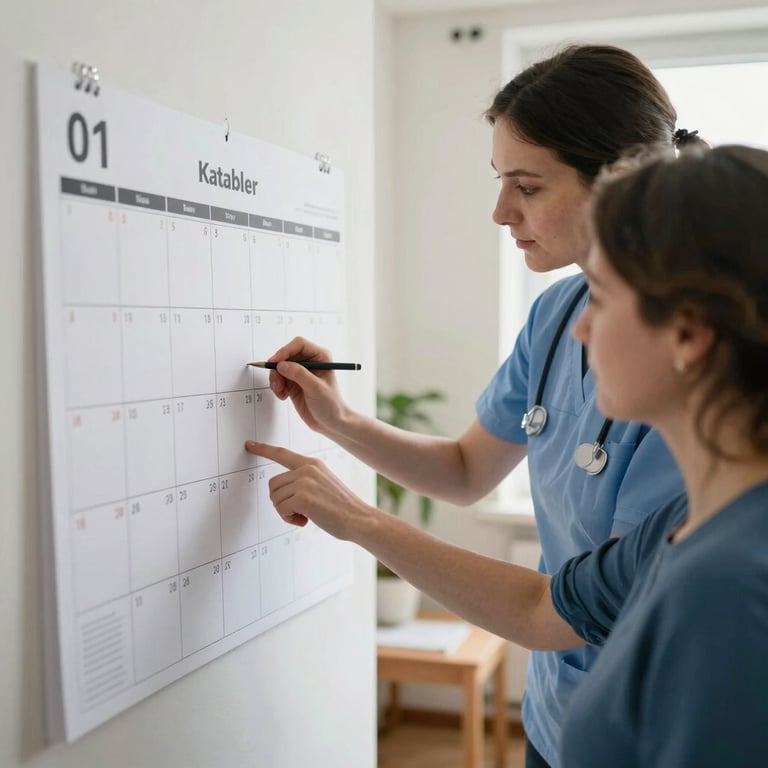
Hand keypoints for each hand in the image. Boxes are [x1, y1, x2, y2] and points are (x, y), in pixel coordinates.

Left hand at [244, 440, 369, 539]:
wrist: (359, 519)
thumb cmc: (342, 507)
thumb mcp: (323, 484)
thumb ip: (304, 480)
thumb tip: (280, 491)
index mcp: (312, 463)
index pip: (282, 454)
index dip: (264, 450)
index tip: (250, 445)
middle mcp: (307, 468)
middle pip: (273, 484)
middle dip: (281, 502)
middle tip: (300, 511)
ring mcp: (305, 481)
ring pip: (275, 498)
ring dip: (285, 512)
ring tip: (306, 515)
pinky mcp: (303, 497)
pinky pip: (281, 509)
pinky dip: (289, 519)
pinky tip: (305, 520)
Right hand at [266, 337, 347, 433]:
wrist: (331, 423)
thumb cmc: (331, 405)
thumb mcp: (316, 388)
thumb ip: (299, 374)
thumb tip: (282, 365)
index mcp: (320, 357)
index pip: (299, 345)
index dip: (285, 351)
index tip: (275, 362)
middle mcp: (310, 362)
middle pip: (286, 355)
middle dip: (278, 368)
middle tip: (277, 382)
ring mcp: (301, 373)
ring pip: (280, 368)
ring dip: (276, 379)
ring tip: (280, 392)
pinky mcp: (294, 384)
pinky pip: (279, 379)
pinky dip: (277, 387)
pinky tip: (283, 396)